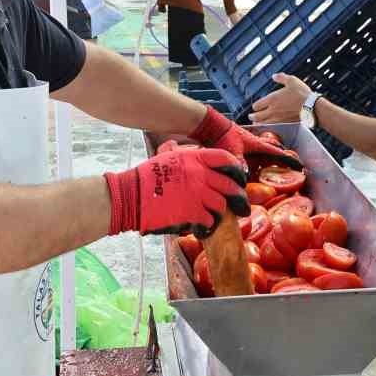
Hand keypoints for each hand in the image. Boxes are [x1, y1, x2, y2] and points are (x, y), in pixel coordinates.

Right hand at [103, 146, 249, 235]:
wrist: (131, 195)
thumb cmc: (145, 177)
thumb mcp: (164, 157)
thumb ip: (178, 154)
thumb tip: (177, 147)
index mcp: (194, 159)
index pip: (225, 159)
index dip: (237, 170)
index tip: (240, 178)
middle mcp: (200, 175)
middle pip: (231, 186)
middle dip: (240, 198)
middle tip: (243, 207)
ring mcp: (197, 194)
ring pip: (222, 205)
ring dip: (221, 214)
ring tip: (217, 219)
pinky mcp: (192, 213)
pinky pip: (210, 221)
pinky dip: (209, 227)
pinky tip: (203, 229)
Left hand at [188, 105, 301, 166]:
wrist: (210, 125)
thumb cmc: (222, 136)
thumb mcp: (232, 152)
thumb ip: (240, 165)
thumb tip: (245, 179)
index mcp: (257, 144)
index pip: (277, 153)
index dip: (289, 160)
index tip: (300, 166)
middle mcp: (254, 143)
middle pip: (273, 151)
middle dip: (282, 159)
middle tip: (289, 168)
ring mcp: (247, 143)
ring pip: (264, 152)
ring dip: (269, 160)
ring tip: (274, 170)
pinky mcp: (239, 145)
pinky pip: (253, 154)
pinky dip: (256, 161)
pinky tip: (253, 168)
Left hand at [249, 73, 312, 124]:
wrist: (311, 107)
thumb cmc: (302, 94)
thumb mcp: (292, 81)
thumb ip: (281, 78)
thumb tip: (274, 76)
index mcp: (272, 99)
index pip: (257, 105)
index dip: (255, 106)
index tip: (256, 107)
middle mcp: (272, 110)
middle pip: (257, 117)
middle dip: (253, 117)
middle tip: (251, 117)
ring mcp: (278, 119)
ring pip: (263, 124)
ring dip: (258, 124)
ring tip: (256, 124)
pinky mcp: (284, 125)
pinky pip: (272, 129)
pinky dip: (267, 129)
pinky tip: (268, 128)